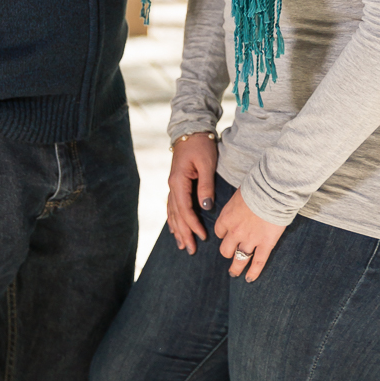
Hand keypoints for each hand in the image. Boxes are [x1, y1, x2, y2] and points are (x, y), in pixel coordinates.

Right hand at [166, 134, 216, 254]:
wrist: (191, 130)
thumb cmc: (201, 145)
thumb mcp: (207, 164)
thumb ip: (206, 186)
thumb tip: (205, 207)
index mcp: (178, 181)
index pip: (184, 209)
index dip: (192, 225)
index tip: (202, 236)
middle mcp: (172, 185)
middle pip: (176, 215)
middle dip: (184, 233)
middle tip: (191, 249)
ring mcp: (172, 185)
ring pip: (172, 212)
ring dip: (177, 229)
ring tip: (183, 245)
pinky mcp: (176, 184)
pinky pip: (172, 206)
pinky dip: (173, 219)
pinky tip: (175, 229)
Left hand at [215, 191, 285, 282]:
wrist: (272, 190)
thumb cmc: (257, 186)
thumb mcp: (240, 193)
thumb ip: (238, 204)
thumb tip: (242, 203)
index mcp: (227, 217)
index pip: (219, 231)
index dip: (223, 233)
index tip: (227, 233)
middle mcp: (235, 231)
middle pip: (225, 248)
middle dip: (227, 251)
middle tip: (230, 253)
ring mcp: (250, 239)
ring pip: (239, 258)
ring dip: (236, 267)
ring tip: (235, 273)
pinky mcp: (265, 244)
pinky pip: (258, 262)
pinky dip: (254, 272)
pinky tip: (249, 279)